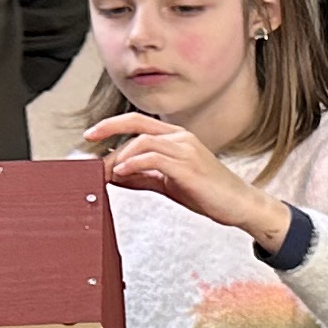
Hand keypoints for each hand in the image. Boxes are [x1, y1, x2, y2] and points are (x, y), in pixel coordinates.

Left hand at [86, 113, 285, 247]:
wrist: (239, 205)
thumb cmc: (208, 193)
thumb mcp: (168, 183)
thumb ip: (141, 177)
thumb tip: (111, 174)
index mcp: (176, 137)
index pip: (138, 122)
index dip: (112, 125)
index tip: (92, 136)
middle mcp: (181, 137)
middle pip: (137, 122)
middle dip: (108, 128)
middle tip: (88, 139)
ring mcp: (186, 149)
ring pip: (142, 140)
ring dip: (119, 155)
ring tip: (108, 170)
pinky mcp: (188, 166)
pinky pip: (153, 158)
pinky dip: (133, 164)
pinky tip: (121, 173)